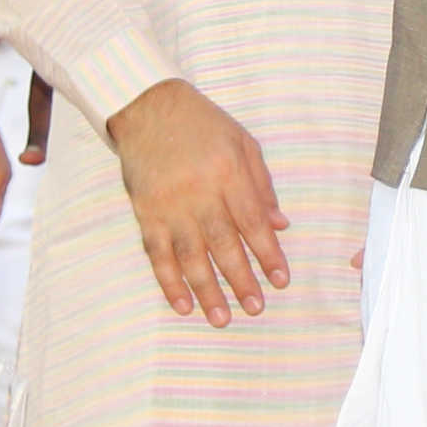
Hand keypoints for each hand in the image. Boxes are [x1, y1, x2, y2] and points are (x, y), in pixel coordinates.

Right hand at [107, 77, 289, 325]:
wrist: (148, 108)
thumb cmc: (203, 124)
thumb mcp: (243, 143)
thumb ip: (261, 186)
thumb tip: (280, 226)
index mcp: (228, 173)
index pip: (253, 222)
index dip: (268, 253)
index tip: (281, 280)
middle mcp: (198, 192)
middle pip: (223, 244)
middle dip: (242, 280)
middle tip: (256, 309)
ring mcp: (169, 205)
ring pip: (190, 256)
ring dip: (207, 290)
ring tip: (221, 318)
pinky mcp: (145, 213)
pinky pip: (157, 253)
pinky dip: (168, 281)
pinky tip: (182, 304)